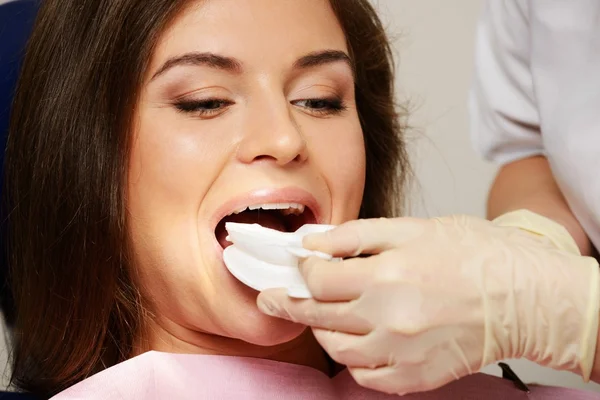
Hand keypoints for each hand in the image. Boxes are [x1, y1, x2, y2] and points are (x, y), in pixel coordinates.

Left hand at [256, 212, 599, 394]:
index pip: (318, 279)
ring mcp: (402, 351)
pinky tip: (353, 341)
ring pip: (338, 349)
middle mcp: (390, 316)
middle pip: (318, 315)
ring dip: (321, 331)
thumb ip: (355, 235)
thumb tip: (312, 242)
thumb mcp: (412, 228)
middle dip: (287, 304)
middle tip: (271, 299)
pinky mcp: (416, 376)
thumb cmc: (474, 255)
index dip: (296, 273)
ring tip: (318, 316)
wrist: (524, 296)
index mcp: (387, 273)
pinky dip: (352, 361)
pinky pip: (367, 377)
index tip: (289, 269)